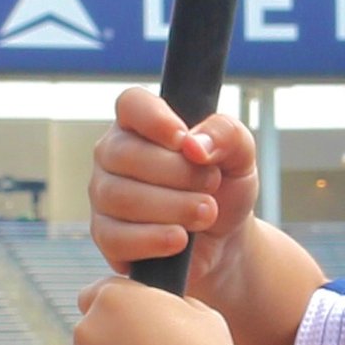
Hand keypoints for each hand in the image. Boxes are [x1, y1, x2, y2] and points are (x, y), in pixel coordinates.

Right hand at [88, 87, 259, 289]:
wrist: (225, 238)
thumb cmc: (224, 187)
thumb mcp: (240, 154)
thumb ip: (226, 134)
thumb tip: (194, 145)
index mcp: (141, 123)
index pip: (131, 103)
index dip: (155, 119)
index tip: (184, 140)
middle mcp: (114, 154)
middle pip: (125, 154)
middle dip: (179, 174)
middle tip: (211, 184)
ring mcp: (104, 195)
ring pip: (121, 198)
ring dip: (174, 208)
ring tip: (206, 213)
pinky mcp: (105, 235)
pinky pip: (115, 238)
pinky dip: (154, 240)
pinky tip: (180, 240)